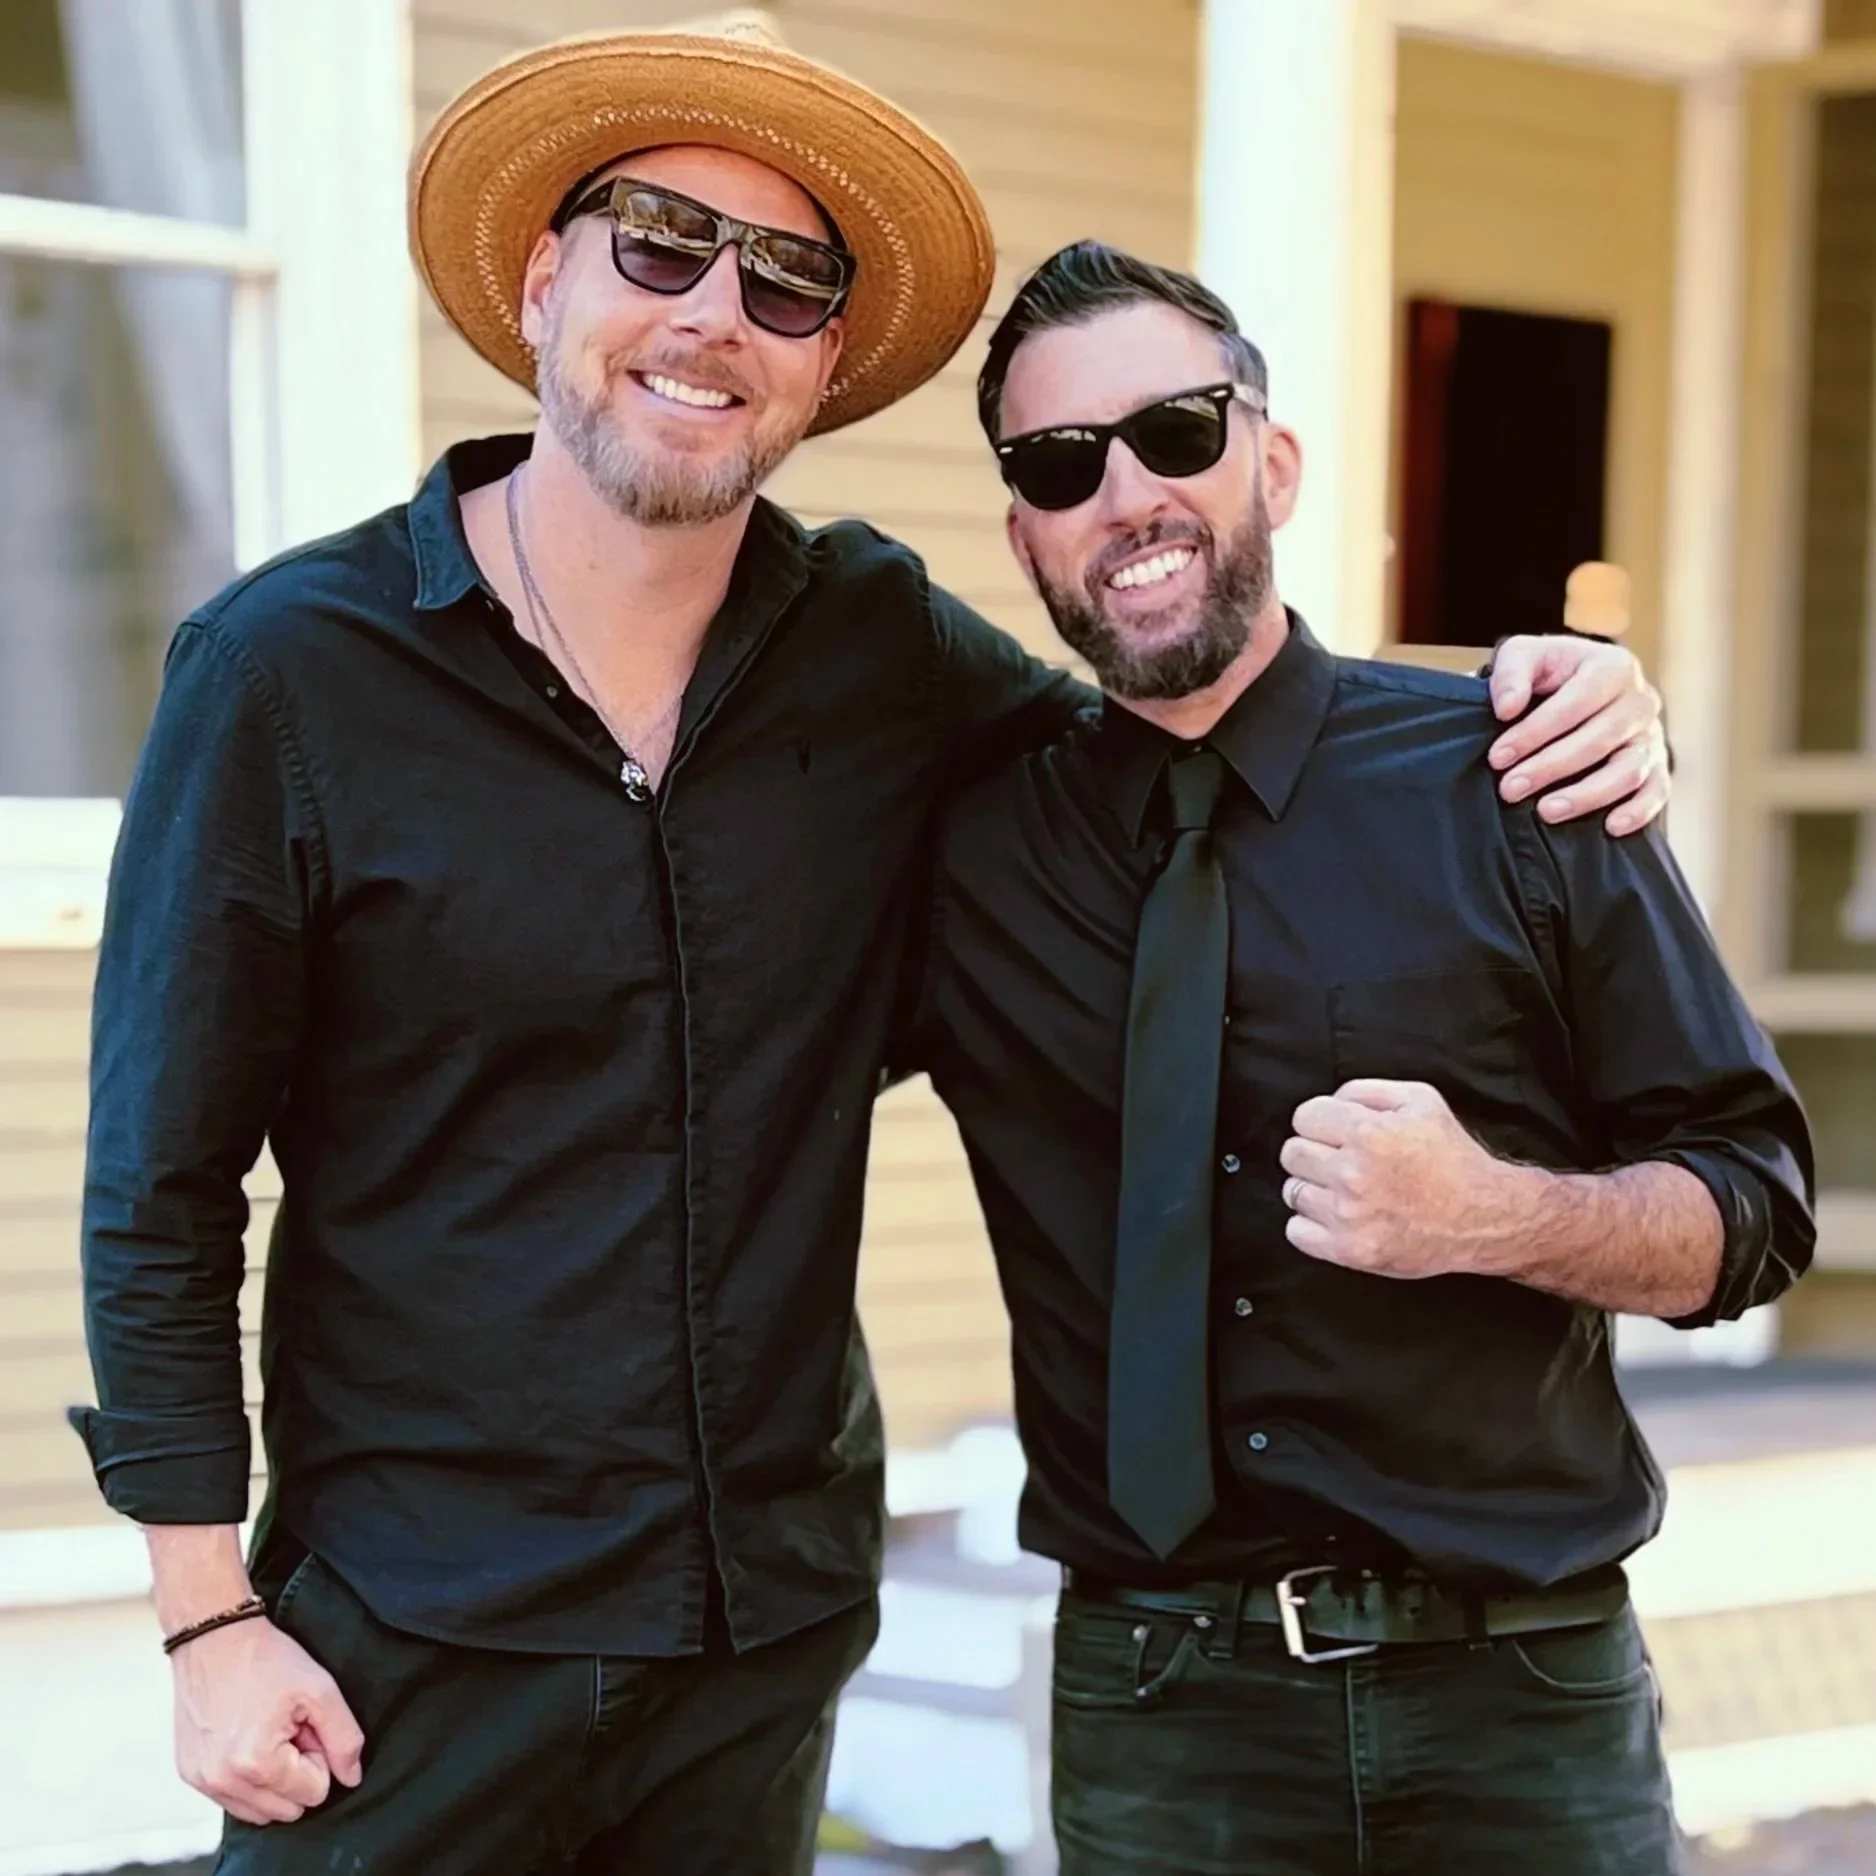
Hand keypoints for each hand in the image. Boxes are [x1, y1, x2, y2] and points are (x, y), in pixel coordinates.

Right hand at [171, 1614, 364, 1824]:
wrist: (213, 1636)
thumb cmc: (267, 1659)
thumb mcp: (320, 1689)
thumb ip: (345, 1738)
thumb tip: (352, 1778)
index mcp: (257, 1764)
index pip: (315, 1793)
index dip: (319, 1755)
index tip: (304, 1724)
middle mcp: (223, 1783)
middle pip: (287, 1810)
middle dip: (297, 1772)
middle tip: (288, 1728)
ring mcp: (202, 1782)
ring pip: (260, 1812)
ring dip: (273, 1780)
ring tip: (268, 1733)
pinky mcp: (189, 1775)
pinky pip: (233, 1801)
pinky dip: (248, 1780)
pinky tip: (247, 1740)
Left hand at [1279, 1080, 1524, 1278]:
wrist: (1483, 1217)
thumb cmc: (1453, 1159)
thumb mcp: (1419, 1100)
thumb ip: (1365, 1091)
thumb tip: (1330, 1100)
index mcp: (1368, 1132)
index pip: (1303, 1117)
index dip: (1320, 1122)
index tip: (1334, 1133)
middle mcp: (1353, 1173)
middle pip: (1292, 1153)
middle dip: (1314, 1153)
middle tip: (1340, 1162)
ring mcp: (1348, 1214)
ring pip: (1292, 1191)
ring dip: (1314, 1189)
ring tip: (1344, 1191)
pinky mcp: (1349, 1250)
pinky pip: (1296, 1232)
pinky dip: (1310, 1225)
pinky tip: (1338, 1217)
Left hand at [1487, 636, 1666, 834]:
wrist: (1574, 685)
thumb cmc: (1547, 672)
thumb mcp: (1524, 656)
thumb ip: (1511, 674)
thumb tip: (1507, 708)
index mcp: (1613, 666)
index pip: (1575, 703)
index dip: (1534, 733)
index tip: (1498, 757)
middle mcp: (1641, 700)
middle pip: (1599, 740)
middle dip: (1550, 767)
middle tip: (1510, 789)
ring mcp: (1652, 735)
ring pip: (1628, 770)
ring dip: (1587, 795)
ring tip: (1546, 811)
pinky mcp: (1657, 764)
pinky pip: (1657, 790)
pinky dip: (1638, 810)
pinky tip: (1610, 826)